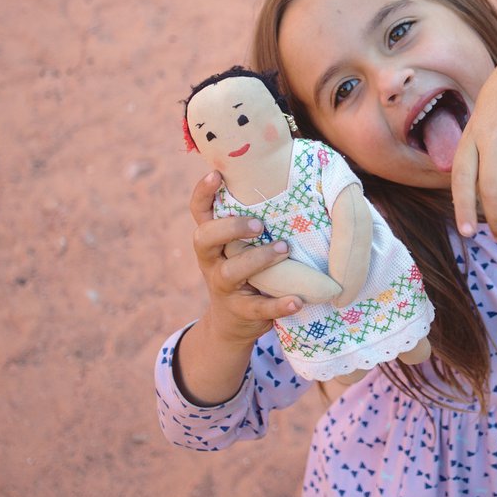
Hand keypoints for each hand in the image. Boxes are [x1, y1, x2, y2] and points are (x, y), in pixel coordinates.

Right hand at [189, 171, 301, 344]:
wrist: (233, 323)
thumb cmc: (245, 269)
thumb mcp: (240, 246)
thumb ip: (252, 220)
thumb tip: (284, 176)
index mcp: (211, 240)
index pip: (199, 212)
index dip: (203, 192)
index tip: (217, 174)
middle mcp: (212, 260)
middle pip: (205, 238)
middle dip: (230, 227)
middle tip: (259, 224)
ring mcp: (224, 287)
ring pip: (232, 272)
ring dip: (259, 259)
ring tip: (284, 249)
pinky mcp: (242, 311)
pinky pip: (259, 308)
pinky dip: (278, 305)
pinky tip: (296, 301)